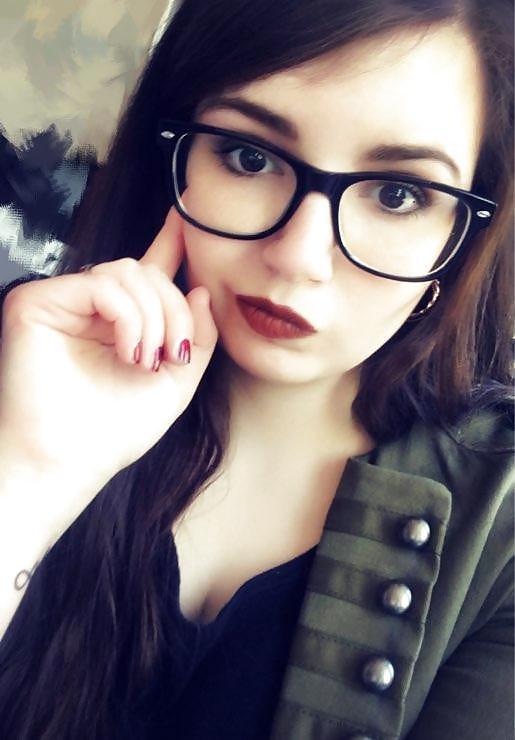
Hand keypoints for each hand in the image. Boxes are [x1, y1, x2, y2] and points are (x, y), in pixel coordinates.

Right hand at [0, 206, 217, 499]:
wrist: (70, 462)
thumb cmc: (115, 430)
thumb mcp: (176, 383)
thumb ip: (196, 338)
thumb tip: (201, 290)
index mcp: (120, 322)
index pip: (148, 271)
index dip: (170, 244)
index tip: (190, 219)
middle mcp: (90, 307)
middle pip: (147, 273)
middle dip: (174, 311)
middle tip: (172, 354)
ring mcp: (63, 302)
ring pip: (128, 273)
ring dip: (154, 318)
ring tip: (146, 361)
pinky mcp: (36, 302)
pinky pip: (102, 284)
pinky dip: (128, 318)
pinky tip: (129, 352)